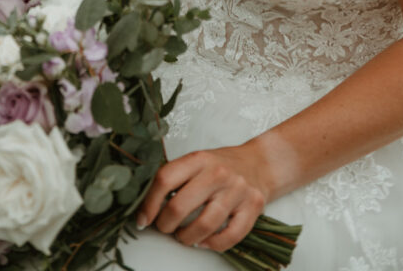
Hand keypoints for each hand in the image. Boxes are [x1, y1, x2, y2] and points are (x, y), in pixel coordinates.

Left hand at [136, 147, 266, 251]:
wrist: (260, 163)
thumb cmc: (221, 165)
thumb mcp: (197, 160)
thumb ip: (176, 177)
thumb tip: (148, 204)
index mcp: (199, 158)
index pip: (165, 179)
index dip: (149, 203)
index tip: (143, 218)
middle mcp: (218, 173)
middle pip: (180, 206)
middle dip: (165, 224)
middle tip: (164, 227)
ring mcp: (237, 191)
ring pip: (204, 225)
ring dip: (187, 238)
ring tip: (182, 237)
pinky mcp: (253, 208)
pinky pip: (229, 236)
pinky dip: (212, 244)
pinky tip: (203, 241)